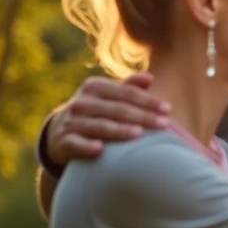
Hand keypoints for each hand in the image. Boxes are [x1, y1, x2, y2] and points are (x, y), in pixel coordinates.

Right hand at [46, 73, 170, 165]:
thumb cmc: (95, 112)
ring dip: (120, 130)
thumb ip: (129, 87)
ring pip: (100, 126)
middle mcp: (82, 102)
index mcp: (94, 87)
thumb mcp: (108, 96)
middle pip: (118, 109)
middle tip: (164, 125)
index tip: (168, 110)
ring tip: (139, 134)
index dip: (148, 101)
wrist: (59, 132)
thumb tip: (151, 78)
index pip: (127, 93)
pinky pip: (76, 144)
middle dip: (143, 116)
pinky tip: (100, 150)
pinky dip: (87, 146)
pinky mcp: (63, 141)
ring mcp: (71, 122)